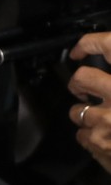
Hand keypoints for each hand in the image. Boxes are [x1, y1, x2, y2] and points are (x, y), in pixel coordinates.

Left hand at [68, 32, 110, 172]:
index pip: (109, 46)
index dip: (89, 43)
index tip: (81, 50)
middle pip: (81, 78)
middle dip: (79, 84)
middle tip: (84, 90)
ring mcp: (105, 119)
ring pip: (77, 111)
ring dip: (85, 116)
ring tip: (102, 122)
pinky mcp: (96, 141)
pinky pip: (81, 134)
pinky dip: (91, 137)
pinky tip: (107, 141)